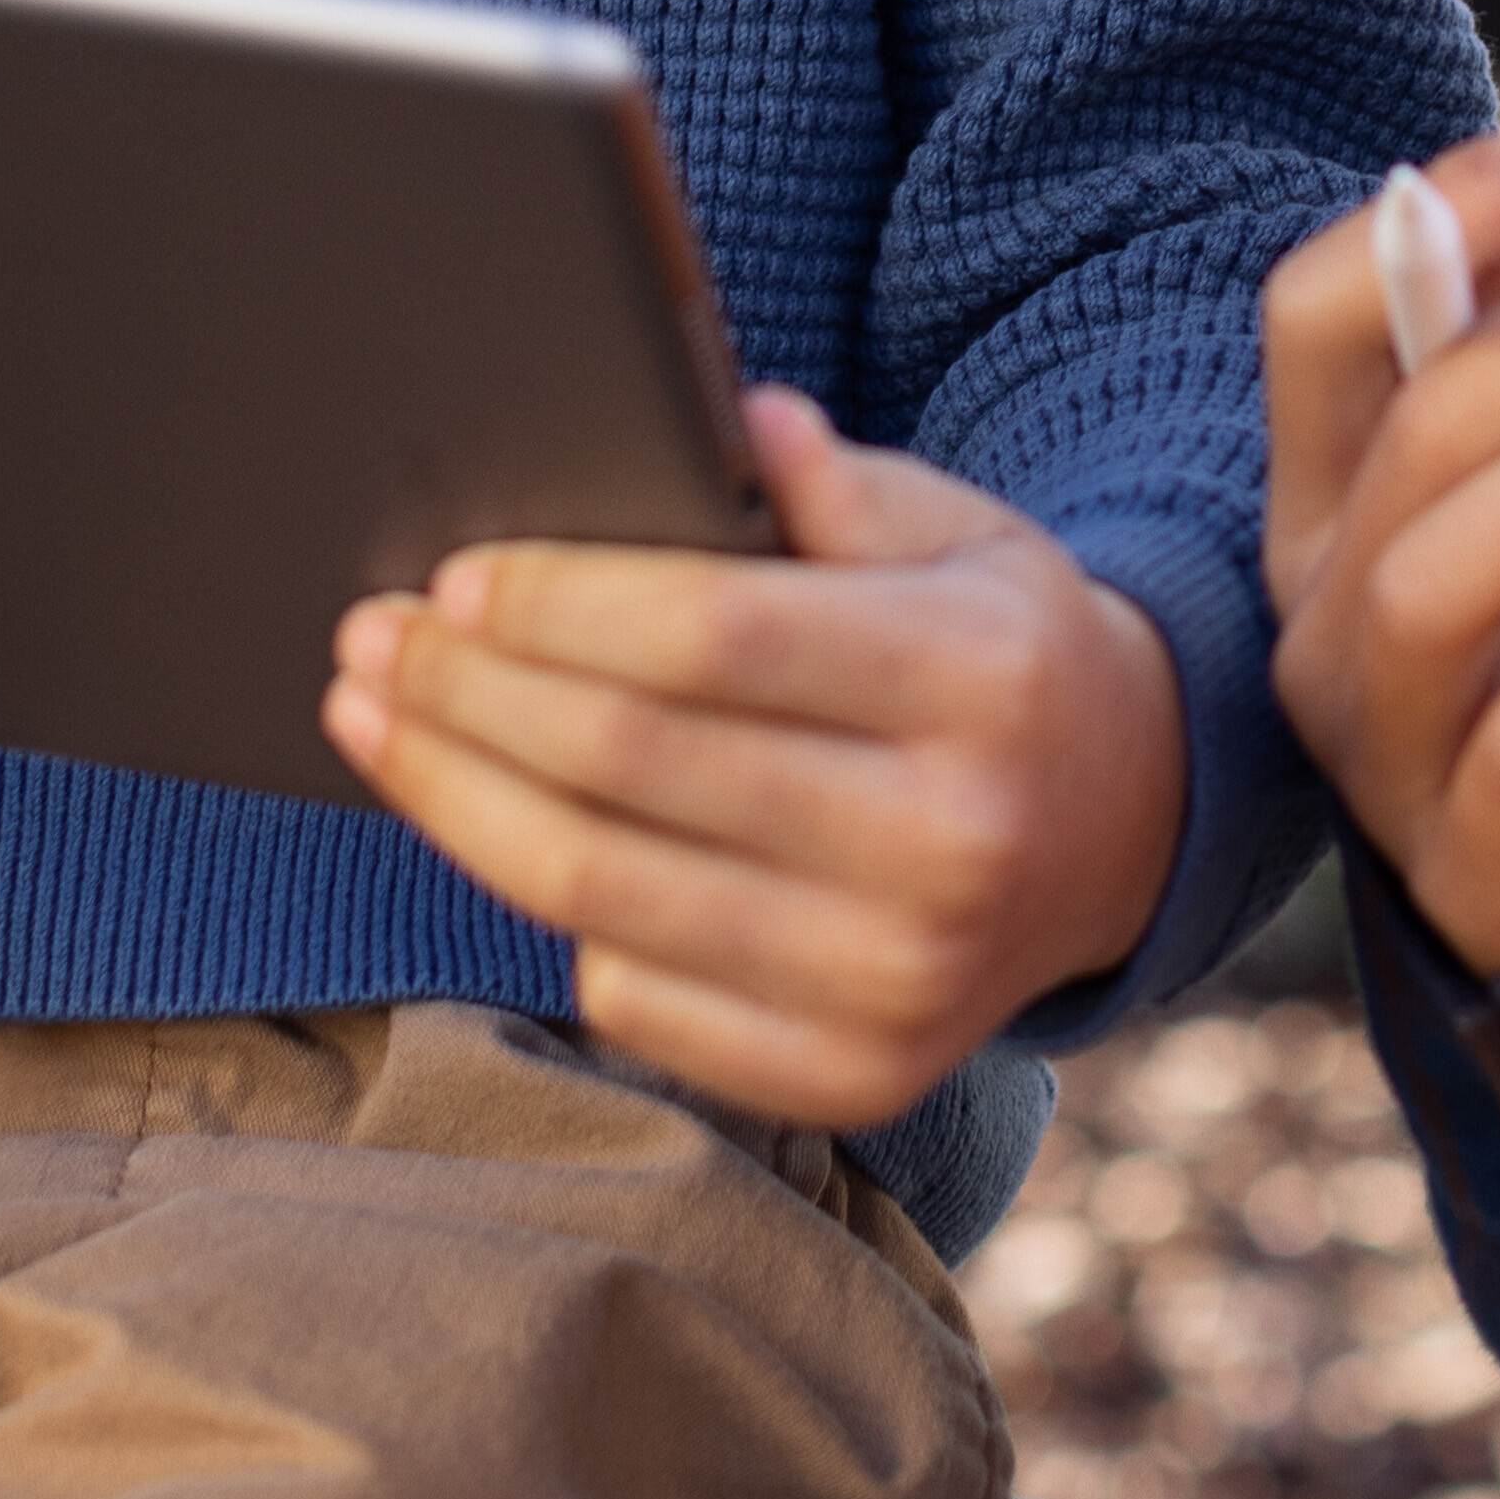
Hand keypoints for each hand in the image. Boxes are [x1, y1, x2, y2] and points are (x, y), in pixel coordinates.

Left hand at [322, 392, 1187, 1132]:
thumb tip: (706, 419)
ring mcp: (902, 980)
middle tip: (372, 640)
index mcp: (980, 678)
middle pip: (632, 764)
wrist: (1127, 827)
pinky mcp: (858, 1079)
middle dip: (468, 694)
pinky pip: (638, 994)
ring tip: (376, 722)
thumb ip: (831, 485)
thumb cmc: (997, 654)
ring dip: (454, 797)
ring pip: (601, 890)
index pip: (717, 637)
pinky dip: (548, 910)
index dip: (562, 607)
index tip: (455, 579)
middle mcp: (951, 841)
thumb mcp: (958, 532)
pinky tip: (492, 829)